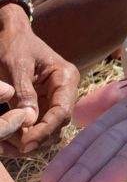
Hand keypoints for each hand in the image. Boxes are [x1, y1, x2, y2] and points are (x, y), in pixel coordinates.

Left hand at [0, 8, 78, 155]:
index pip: (62, 111)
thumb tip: (29, 123)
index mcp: (65, 77)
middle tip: (9, 147)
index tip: (24, 144)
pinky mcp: (42, 106)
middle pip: (57, 126)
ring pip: (48, 132)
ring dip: (29, 143)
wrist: (9, 33)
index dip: (44, 130)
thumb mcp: (15, 66)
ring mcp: (54, 100)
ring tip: (5, 147)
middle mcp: (65, 91)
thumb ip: (24, 93)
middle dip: (35, 139)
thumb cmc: (13, 45)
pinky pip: (37, 128)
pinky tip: (7, 143)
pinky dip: (23, 138)